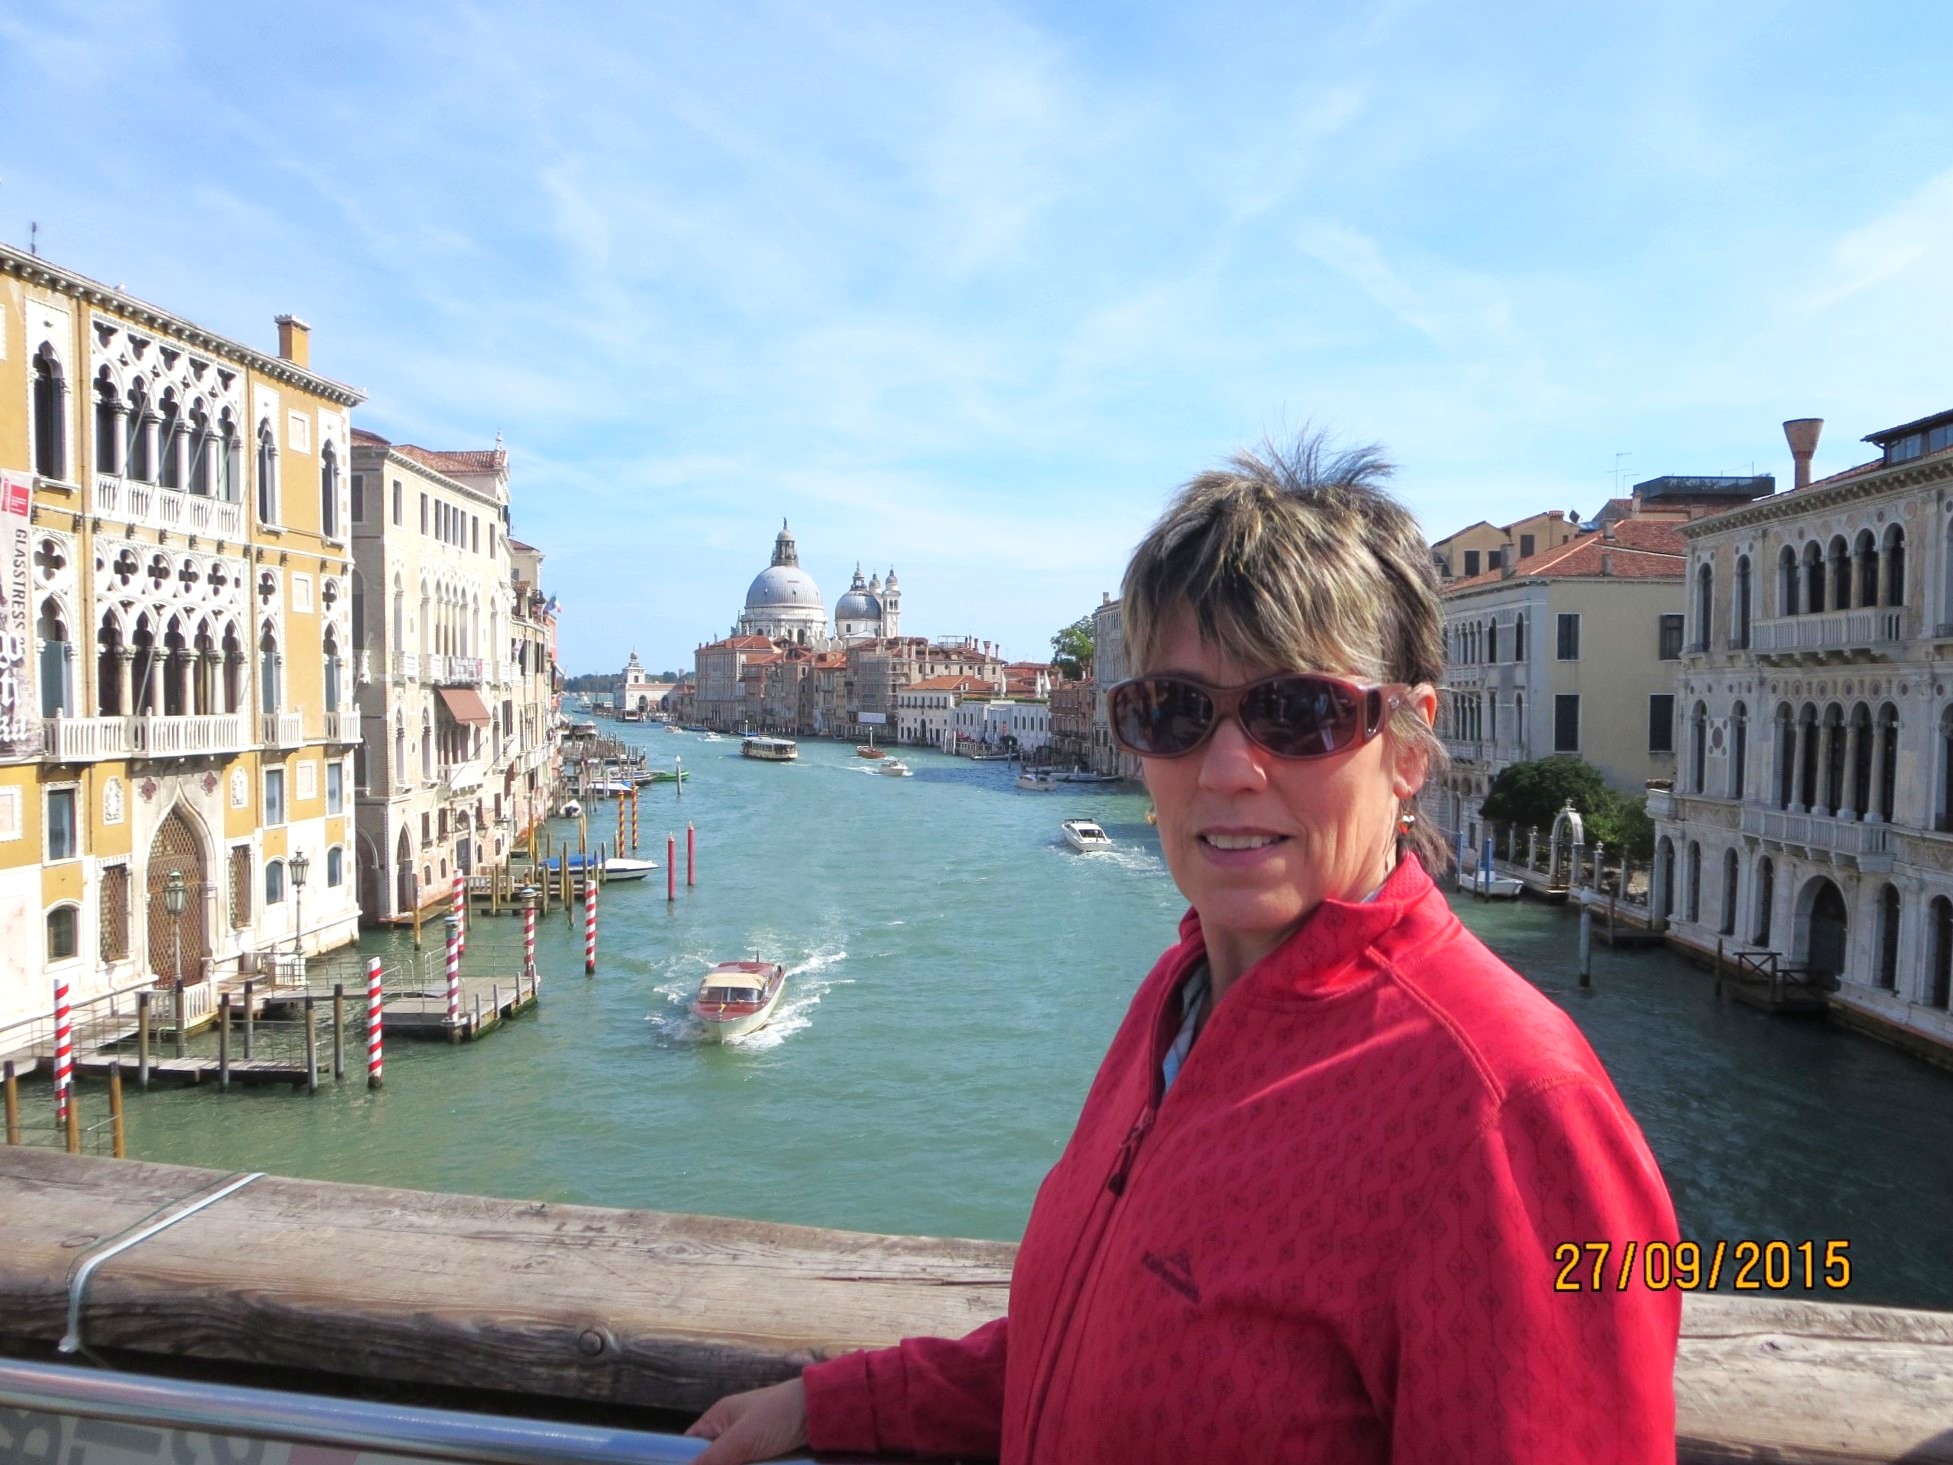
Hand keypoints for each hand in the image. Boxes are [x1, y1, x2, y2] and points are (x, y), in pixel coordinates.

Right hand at [685, 1377, 808, 1463]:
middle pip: (713, 1460)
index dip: (684, 1461)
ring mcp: (750, 1444)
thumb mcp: (741, 1439)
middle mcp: (731, 1431)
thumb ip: (712, 1459)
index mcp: (718, 1418)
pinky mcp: (768, 1455)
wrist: (821, 1410)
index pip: (689, 1444)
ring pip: (734, 1464)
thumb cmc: (778, 1416)